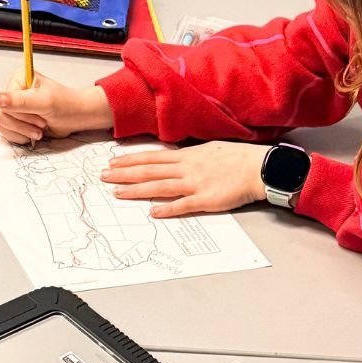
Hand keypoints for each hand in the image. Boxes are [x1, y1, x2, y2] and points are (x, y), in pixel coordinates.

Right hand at [0, 68, 113, 143]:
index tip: (40, 116)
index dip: (20, 114)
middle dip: (22, 124)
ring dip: (22, 132)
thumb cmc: (64, 105)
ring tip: (39, 130)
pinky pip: (6, 132)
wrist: (74, 117)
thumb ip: (21, 101)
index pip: (3, 102)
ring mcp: (12, 106)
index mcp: (17, 78)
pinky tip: (33, 133)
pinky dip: (20, 136)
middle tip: (41, 124)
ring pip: (1, 124)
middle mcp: (11, 90)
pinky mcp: (14, 119)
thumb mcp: (44, 102)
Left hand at [100, 141, 269, 217]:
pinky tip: (152, 213)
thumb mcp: (209, 150)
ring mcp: (195, 184)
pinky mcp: (206, 199)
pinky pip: (183, 205)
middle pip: (150, 170)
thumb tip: (174, 159)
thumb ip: (190, 156)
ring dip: (137, 190)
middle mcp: (187, 168)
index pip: (152, 157)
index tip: (112, 162)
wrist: (258, 167)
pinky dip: (167, 209)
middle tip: (103, 176)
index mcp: (187, 156)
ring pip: (160, 186)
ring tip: (118, 193)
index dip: (130, 160)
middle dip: (124, 173)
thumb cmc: (236, 159)